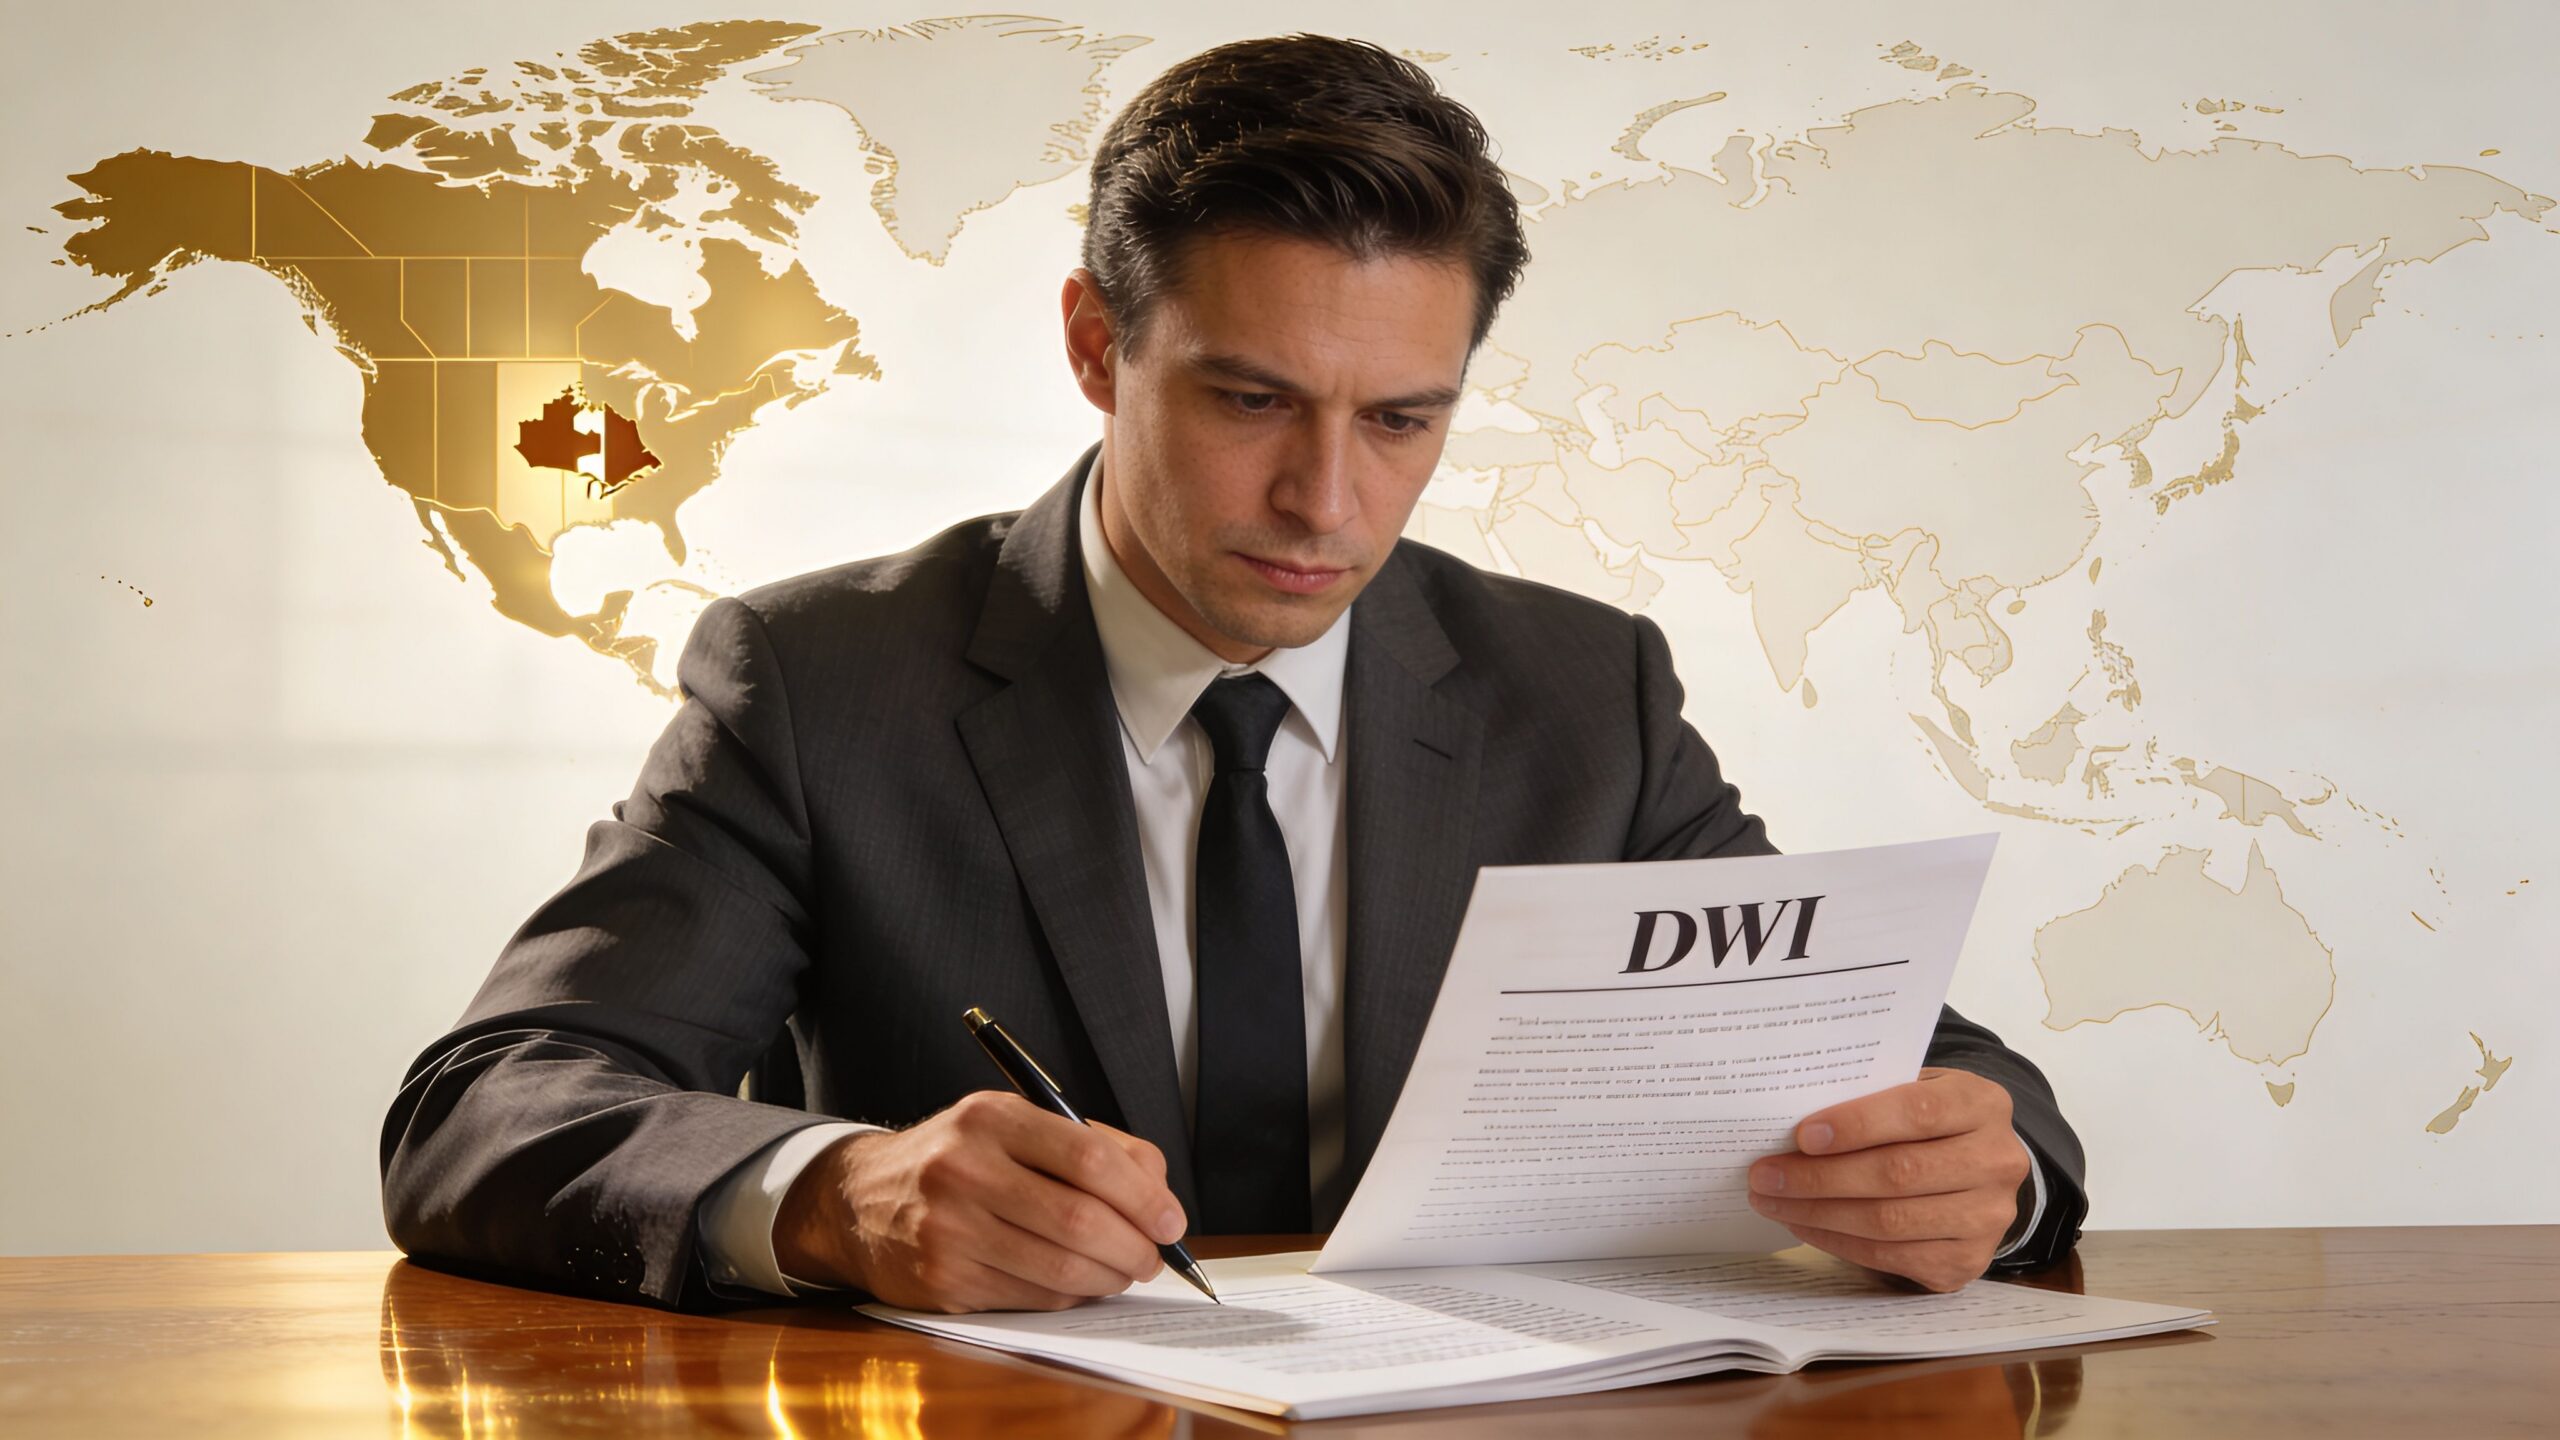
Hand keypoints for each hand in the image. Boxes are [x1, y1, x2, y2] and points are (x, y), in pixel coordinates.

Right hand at [772, 1091, 1186, 1312]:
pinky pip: (1031, 1297)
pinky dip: (1070, 1296)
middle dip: (1134, 1247)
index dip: (1143, 1196)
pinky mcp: (942, 1280)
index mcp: (991, 1118)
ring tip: (1123, 1270)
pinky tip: (1076, 1282)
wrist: (860, 1199)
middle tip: (1153, 1256)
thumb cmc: (961, 1159)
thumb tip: (1159, 1192)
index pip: (1089, 1158)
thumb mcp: (1015, 1125)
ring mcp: (948, 1229)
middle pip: (1079, 1220)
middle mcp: (964, 1169)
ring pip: (1060, 1269)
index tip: (1171, 1220)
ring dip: (1109, 1278)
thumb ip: (1093, 1145)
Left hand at [1746, 1067, 2031, 1292]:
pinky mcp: (1969, 1262)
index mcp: (1983, 1105)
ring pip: (1890, 1222)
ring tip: (1773, 1200)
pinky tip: (1804, 1224)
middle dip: (1821, 1177)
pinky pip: (1892, 1257)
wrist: (1982, 1168)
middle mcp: (1997, 1161)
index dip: (1856, 1125)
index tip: (1801, 1136)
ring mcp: (1988, 1218)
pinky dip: (1839, 1242)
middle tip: (1765, 1175)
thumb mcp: (1915, 1088)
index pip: (1918, 1112)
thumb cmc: (1930, 1121)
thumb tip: (1793, 1118)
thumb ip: (1871, 1095)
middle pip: (1898, 1173)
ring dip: (1820, 1214)